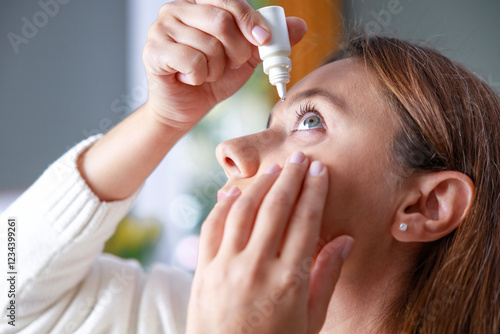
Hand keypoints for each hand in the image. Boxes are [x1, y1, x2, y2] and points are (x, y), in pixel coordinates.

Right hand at [142, 0, 306, 131]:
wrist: (186, 108)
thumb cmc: (213, 78)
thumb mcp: (246, 58)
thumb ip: (269, 41)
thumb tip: (300, 26)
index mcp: (199, 3)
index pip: (230, 1)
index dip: (251, 21)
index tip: (264, 40)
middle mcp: (177, 9)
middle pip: (221, 21)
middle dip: (236, 51)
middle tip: (231, 64)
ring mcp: (161, 28)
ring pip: (208, 45)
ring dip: (216, 68)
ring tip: (206, 72)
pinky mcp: (153, 51)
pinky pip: (192, 61)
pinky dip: (200, 76)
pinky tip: (191, 78)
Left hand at [186, 152, 353, 333]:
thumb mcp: (310, 320)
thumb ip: (327, 277)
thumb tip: (344, 240)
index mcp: (289, 280)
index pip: (306, 221)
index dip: (314, 191)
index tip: (320, 170)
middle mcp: (257, 267)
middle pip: (276, 207)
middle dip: (291, 177)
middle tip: (300, 156)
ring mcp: (225, 267)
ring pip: (243, 210)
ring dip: (260, 184)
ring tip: (274, 169)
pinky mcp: (203, 270)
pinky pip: (212, 227)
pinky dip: (223, 205)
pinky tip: (235, 192)